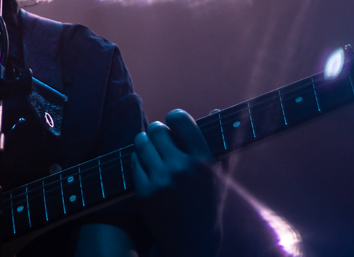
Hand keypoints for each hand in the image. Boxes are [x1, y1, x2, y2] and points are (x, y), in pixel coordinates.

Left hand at [132, 109, 223, 256]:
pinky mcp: (144, 193)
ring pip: (141, 143)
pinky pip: (133, 162)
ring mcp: (161, 181)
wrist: (192, 242)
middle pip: (157, 129)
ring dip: (145, 142)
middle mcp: (182, 169)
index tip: (174, 122)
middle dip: (158, 131)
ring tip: (151, 149)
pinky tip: (148, 168)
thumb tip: (216, 110)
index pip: (180, 119)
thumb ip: (217, 143)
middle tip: (161, 138)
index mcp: (203, 161)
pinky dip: (139, 161)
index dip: (175, 117)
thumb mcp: (219, 176)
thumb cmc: (207, 205)